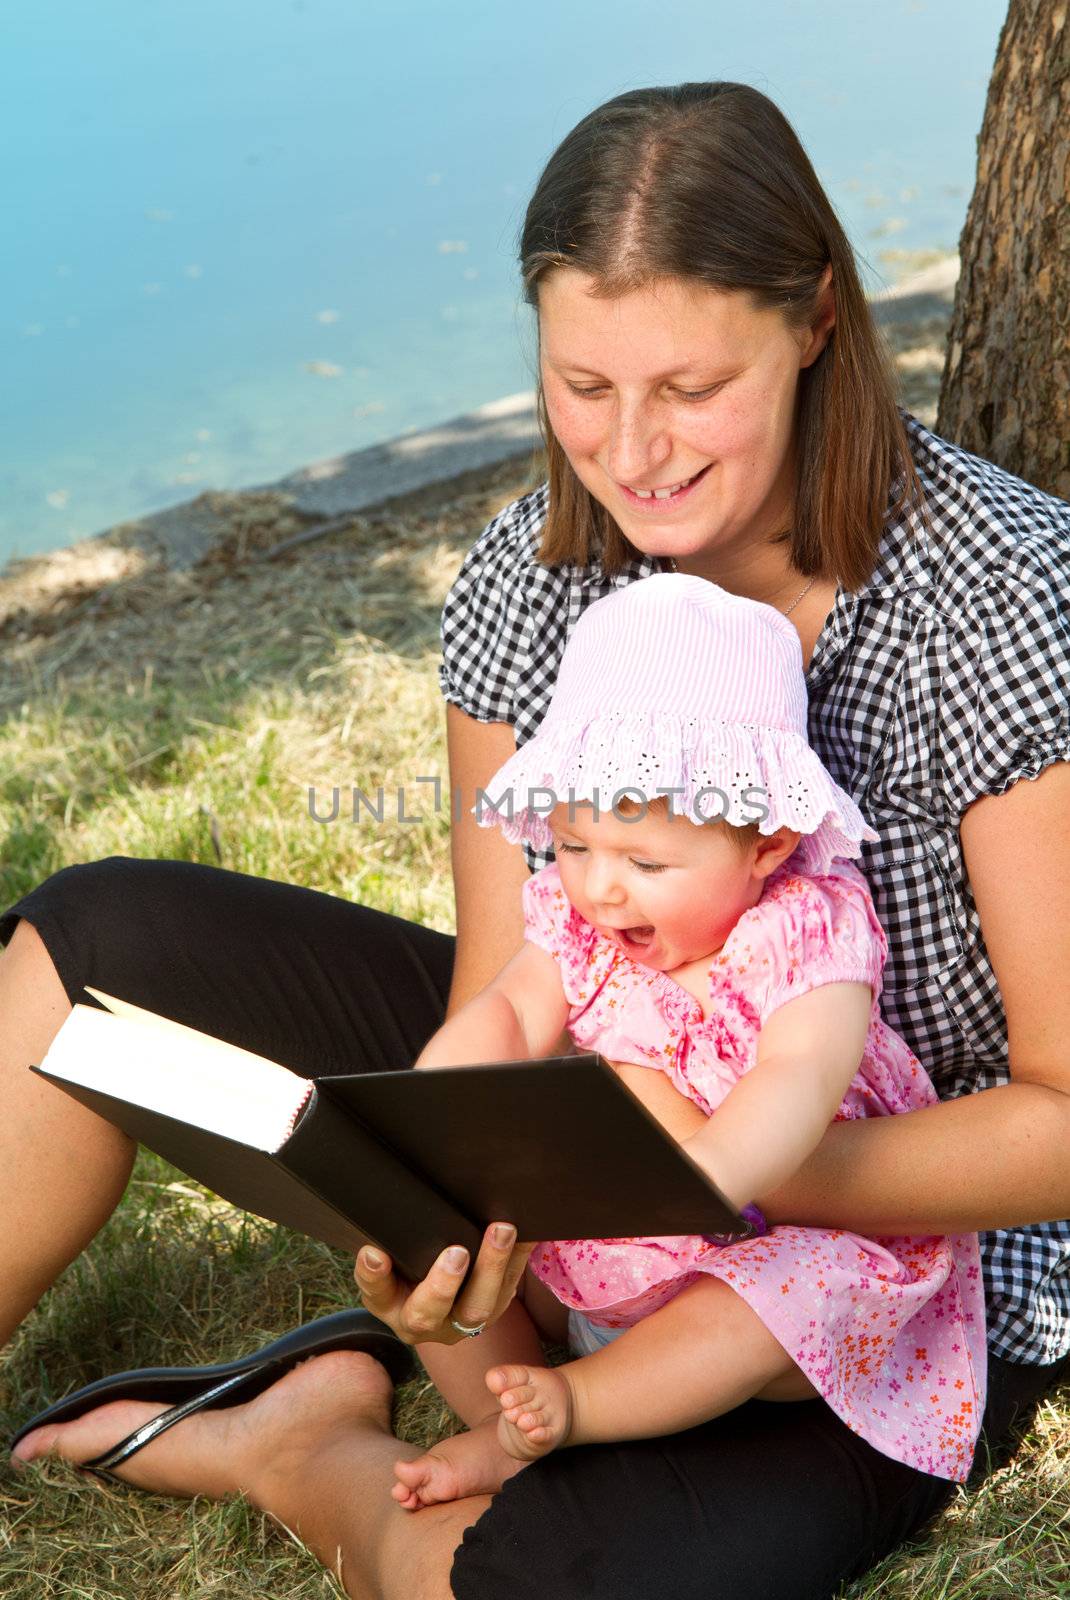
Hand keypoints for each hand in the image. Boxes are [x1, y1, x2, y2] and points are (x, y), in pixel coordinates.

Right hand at [353, 1223, 534, 1345]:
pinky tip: (530, 1232)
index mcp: (388, 1305)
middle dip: (443, 1284)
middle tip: (456, 1252)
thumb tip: (377, 1240)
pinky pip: (510, 1288)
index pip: (376, 1292)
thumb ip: (383, 1254)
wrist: (436, 1295)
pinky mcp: (493, 1310)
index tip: (374, 1254)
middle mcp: (423, 1323)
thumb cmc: (404, 1269)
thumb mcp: (386, 1263)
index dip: (374, 1276)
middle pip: (430, 1312)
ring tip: (503, 1231)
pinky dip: (520, 1258)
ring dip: (493, 1267)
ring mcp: (460, 1323)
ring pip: (479, 1307)